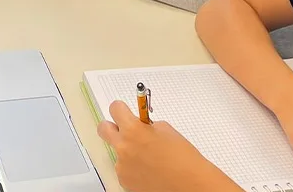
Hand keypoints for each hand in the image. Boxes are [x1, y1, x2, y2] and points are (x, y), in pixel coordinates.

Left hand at [97, 102, 236, 191]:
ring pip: (117, 152)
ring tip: (149, 158)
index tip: (124, 111)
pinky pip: (124, 169)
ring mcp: (121, 166)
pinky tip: (149, 170)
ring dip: (128, 151)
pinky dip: (133, 168)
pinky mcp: (124, 181)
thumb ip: (147, 125)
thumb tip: (141, 126)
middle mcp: (123, 147)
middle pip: (103, 129)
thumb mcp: (166, 130)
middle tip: (125, 130)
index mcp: (133, 130)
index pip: (115, 109)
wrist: (188, 183)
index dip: (120, 108)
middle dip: (112, 126)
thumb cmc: (182, 156)